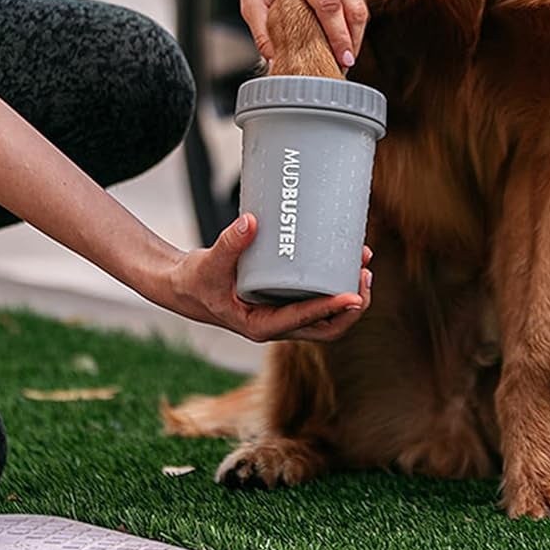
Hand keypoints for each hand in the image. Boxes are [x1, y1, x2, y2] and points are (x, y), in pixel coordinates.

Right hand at [157, 214, 372, 343]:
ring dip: (348, 298)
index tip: (353, 295)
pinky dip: (333, 286)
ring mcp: (282, 316)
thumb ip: (229, 244)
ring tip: (362, 267)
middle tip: (365, 276)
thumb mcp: (209, 263)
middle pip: (326, 327)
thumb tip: (251, 221)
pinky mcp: (283, 303)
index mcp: (261, 326)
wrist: (184, 288)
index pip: (305, 322)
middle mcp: (276, 326)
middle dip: (351, 307)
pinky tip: (341, 263)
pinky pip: (316, 301)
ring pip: (326, 317)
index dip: (331, 310)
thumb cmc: (196, 281)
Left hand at [225, 0, 368, 70]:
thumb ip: (261, 30)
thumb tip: (274, 61)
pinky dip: (353, 17)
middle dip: (353, 37)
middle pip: (352, 4)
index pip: (328, 4)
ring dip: (356, 29)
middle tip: (347, 64)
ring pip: (358, 0)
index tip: (343, 59)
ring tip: (346, 55)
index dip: (338, 36)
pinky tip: (344, 36)